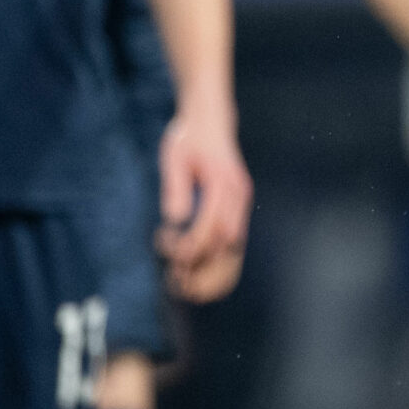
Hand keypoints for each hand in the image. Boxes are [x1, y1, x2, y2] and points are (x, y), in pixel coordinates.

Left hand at [155, 95, 252, 303]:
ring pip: (234, 247)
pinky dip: (221, 263)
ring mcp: (241, 202)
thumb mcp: (175, 157)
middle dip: (202, 265)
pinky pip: (234, 243)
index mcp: (224, 181)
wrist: (211, 120)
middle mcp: (238, 195)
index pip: (210, 223)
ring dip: (214, 271)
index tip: (166, 248)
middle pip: (225, 241)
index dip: (189, 243)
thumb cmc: (189, 138)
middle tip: (177, 282)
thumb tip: (174, 220)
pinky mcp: (237, 208)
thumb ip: (176, 188)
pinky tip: (204, 277)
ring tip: (190, 288)